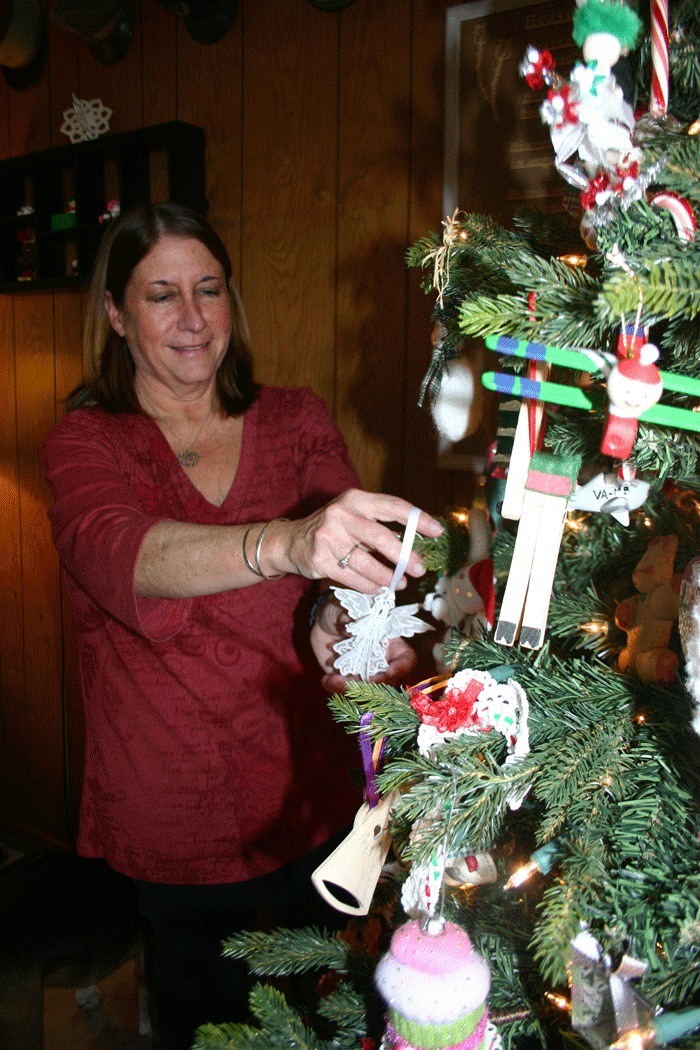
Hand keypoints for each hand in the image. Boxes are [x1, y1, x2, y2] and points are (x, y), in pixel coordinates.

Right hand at [268, 489, 442, 593]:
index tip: (437, 531)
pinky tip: (379, 589)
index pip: (392, 506)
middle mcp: (341, 514)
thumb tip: (416, 542)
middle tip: (419, 568)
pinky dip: (369, 586)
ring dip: (387, 577)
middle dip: (404, 556)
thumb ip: (379, 523)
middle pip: (381, 537)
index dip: (417, 519)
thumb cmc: (332, 528)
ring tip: (399, 584)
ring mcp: (328, 537)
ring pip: (366, 562)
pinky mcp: (320, 560)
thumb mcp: (353, 515)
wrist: (290, 541)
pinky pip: (352, 577)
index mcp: (355, 499)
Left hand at [310, 593, 417, 693]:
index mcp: (390, 642)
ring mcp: (364, 672)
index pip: (406, 658)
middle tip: (358, 679)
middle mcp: (381, 661)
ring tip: (333, 679)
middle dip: (375, 684)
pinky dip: (335, 687)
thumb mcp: (348, 606)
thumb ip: (353, 613)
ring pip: (366, 689)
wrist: (324, 620)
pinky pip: (345, 689)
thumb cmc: (343, 609)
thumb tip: (356, 619)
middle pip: (388, 681)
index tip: (390, 671)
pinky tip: (326, 679)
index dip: (402, 667)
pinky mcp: (346, 678)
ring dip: (351, 688)